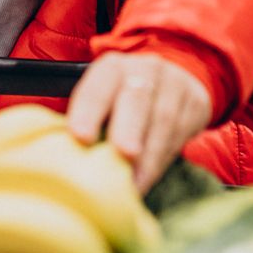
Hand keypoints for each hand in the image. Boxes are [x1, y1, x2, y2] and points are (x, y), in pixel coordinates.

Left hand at [68, 53, 211, 191]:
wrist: (175, 76)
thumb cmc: (123, 99)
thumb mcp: (102, 98)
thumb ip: (84, 120)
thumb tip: (56, 155)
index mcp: (113, 67)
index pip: (99, 84)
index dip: (89, 110)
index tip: (80, 137)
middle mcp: (146, 69)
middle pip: (137, 97)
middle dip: (128, 127)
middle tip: (123, 155)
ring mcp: (175, 84)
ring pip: (164, 119)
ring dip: (149, 156)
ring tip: (134, 184)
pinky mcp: (196, 103)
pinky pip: (182, 133)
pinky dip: (164, 159)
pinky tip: (150, 178)